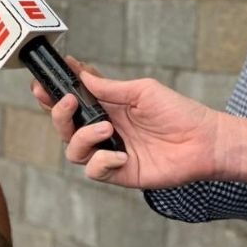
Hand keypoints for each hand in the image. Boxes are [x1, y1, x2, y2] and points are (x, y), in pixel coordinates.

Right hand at [31, 57, 218, 187]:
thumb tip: (80, 74)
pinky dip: (102, 162)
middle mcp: (102, 130)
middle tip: (69, 102)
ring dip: (82, 137)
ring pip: (73, 150)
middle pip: (62, 126)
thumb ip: (108, 87)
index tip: (41, 84)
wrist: (205, 141)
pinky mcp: (118, 172)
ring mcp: (108, 151)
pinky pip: (94, 170)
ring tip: (106, 129)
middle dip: (57, 113)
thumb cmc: (178, 112)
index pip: (69, 103)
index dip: (51, 95)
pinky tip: (121, 155)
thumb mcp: (141, 90)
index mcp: (105, 108)